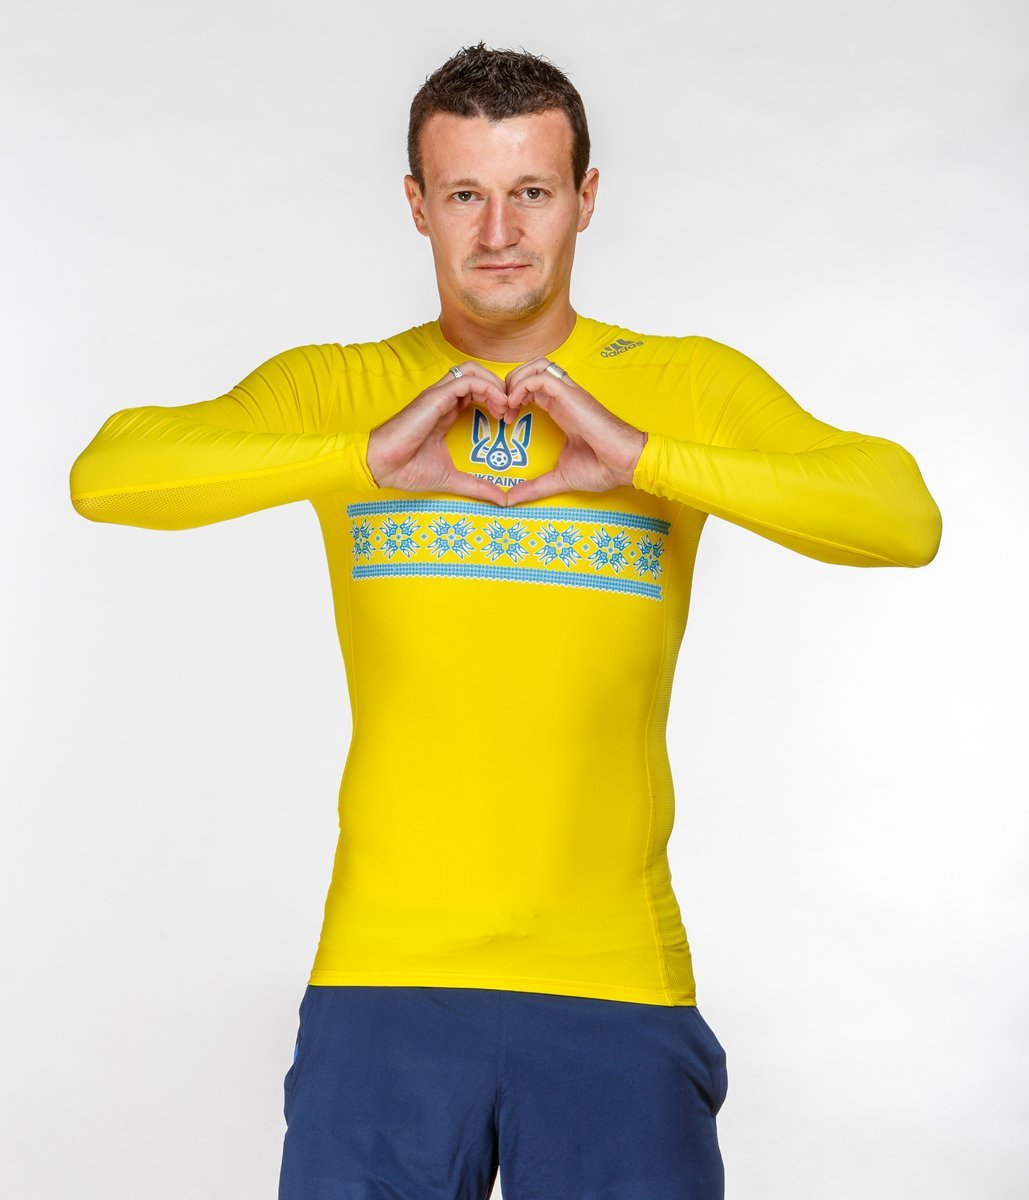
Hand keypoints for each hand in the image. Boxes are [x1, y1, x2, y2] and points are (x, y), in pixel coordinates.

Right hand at [366, 363, 508, 504]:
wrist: (382, 467)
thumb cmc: (407, 470)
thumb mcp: (452, 479)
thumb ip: (477, 486)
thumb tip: (502, 499)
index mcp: (446, 412)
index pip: (476, 391)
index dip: (496, 400)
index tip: (509, 421)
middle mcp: (443, 400)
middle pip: (477, 375)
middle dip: (499, 388)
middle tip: (512, 411)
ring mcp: (438, 396)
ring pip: (472, 371)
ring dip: (494, 384)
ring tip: (506, 406)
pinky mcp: (434, 397)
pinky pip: (466, 380)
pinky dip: (487, 387)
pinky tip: (498, 406)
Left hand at [482, 359, 647, 506]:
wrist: (625, 464)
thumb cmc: (601, 468)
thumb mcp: (559, 478)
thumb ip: (534, 486)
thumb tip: (510, 499)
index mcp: (561, 409)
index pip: (532, 387)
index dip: (513, 398)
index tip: (505, 420)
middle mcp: (563, 397)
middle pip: (531, 369)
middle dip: (510, 384)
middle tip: (501, 409)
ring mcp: (568, 394)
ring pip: (536, 366)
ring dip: (515, 380)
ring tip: (507, 404)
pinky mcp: (571, 395)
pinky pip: (541, 377)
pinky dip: (522, 386)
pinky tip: (515, 405)